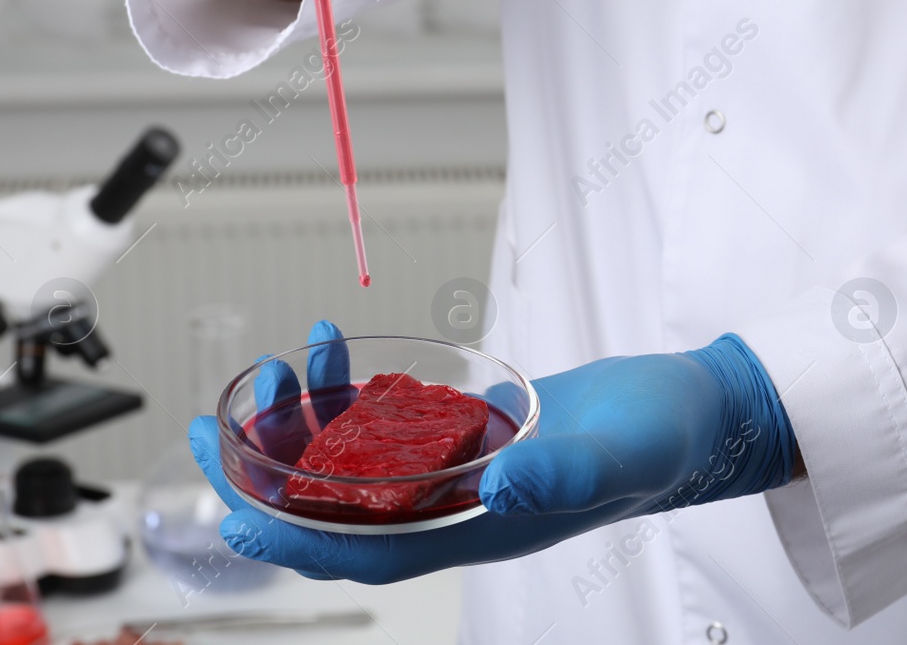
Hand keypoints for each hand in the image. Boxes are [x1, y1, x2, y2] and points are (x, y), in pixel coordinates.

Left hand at [189, 322, 796, 582]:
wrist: (693, 412)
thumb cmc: (664, 442)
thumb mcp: (618, 455)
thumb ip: (563, 471)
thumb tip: (500, 482)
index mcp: (482, 531)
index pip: (366, 551)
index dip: (294, 536)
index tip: (230, 509)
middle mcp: (458, 507)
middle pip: (340, 507)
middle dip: (268, 471)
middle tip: (213, 424)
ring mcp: (460, 469)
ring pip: (358, 459)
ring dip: (308, 418)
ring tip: (283, 363)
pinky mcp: (469, 431)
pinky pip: (391, 420)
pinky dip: (355, 390)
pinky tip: (337, 354)